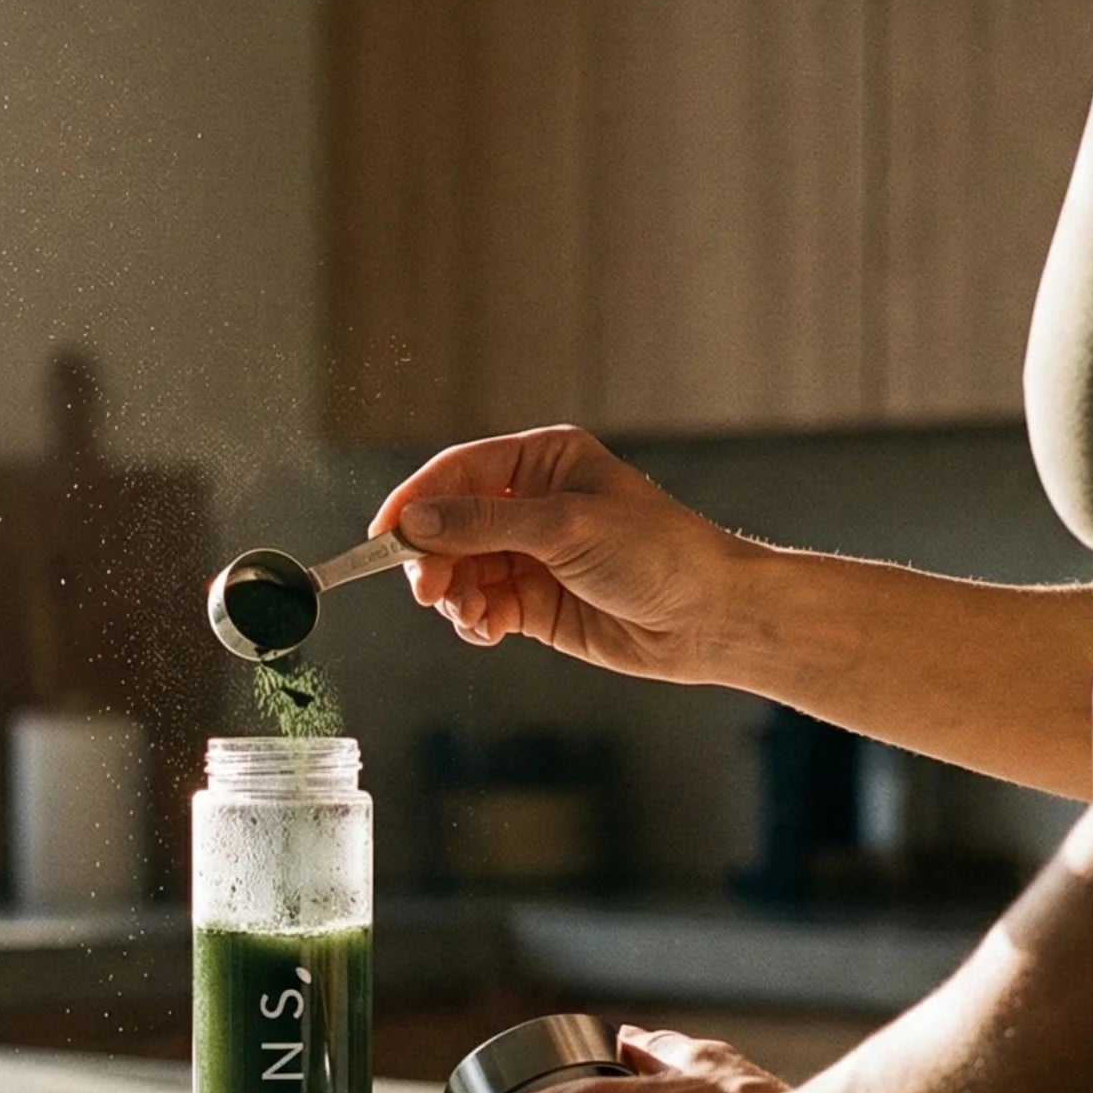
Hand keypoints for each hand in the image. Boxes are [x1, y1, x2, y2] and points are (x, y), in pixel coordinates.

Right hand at [368, 426, 748, 680]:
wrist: (708, 618)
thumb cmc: (657, 554)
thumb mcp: (566, 527)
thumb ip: (484, 525)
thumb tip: (415, 522)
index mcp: (543, 462)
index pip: (457, 473)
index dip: (415, 502)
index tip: (383, 537)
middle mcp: (532, 504)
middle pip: (450, 525)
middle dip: (433, 560)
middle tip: (428, 592)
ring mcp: (533, 555)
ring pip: (461, 571)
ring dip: (454, 596)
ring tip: (471, 616)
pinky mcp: (537, 603)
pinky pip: (483, 607)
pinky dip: (475, 620)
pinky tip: (488, 631)